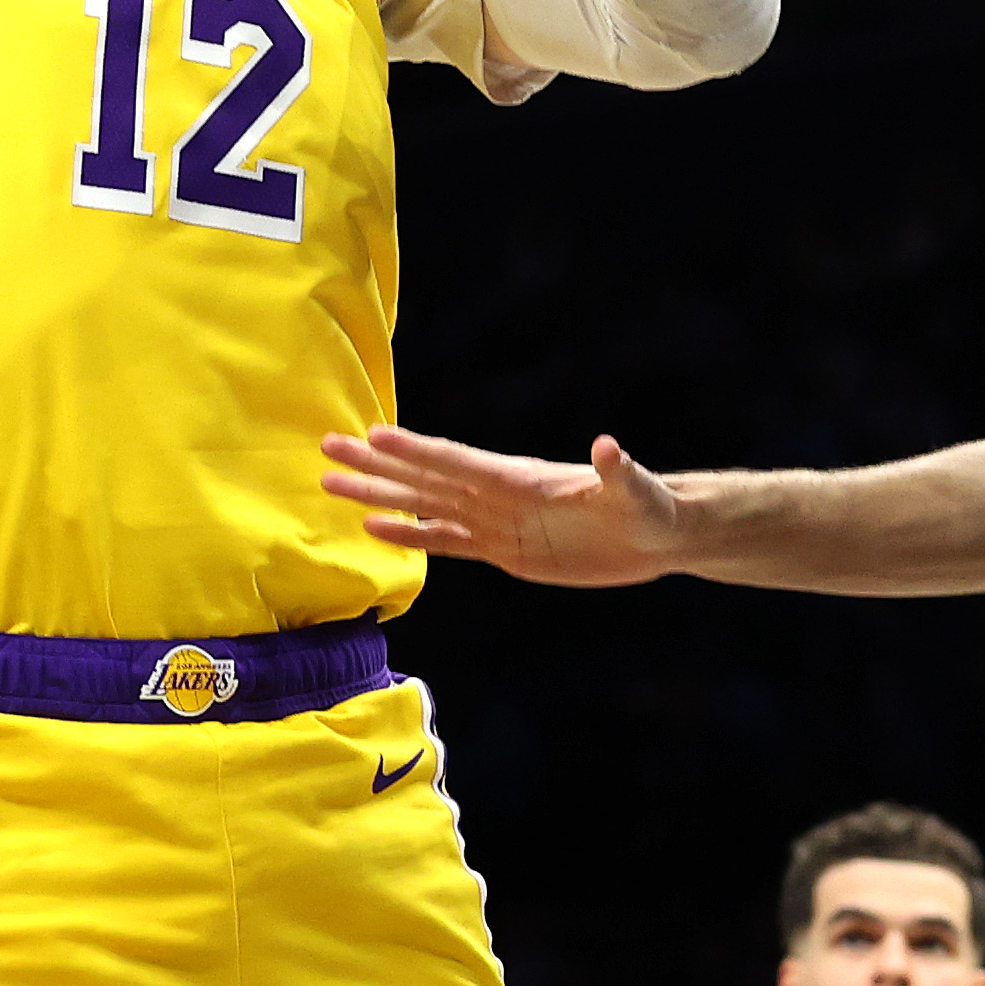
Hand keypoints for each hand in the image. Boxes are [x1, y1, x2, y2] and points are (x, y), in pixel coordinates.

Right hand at [321, 422, 682, 588]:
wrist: (657, 534)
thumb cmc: (649, 507)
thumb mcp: (636, 491)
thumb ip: (617, 471)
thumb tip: (607, 445)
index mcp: (522, 479)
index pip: (457, 462)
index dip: (416, 452)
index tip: (371, 435)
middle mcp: (499, 495)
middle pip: (425, 477)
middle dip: (376, 465)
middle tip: (327, 448)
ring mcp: (496, 521)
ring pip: (424, 506)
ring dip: (379, 496)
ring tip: (332, 486)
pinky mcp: (502, 550)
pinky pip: (446, 542)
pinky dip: (408, 537)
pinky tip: (374, 531)